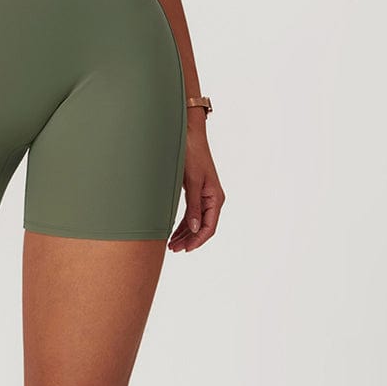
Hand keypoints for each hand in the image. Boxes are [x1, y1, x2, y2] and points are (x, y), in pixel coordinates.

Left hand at [168, 127, 223, 252]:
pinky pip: (191, 213)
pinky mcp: (196, 191)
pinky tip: (173, 231)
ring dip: (184, 234)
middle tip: (172, 249)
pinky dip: (183, 224)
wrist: (189, 135)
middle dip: (188, 240)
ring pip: (196, 222)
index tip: (185, 250)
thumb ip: (193, 206)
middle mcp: (212, 199)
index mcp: (215, 198)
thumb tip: (194, 228)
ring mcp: (204, 196)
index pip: (209, 227)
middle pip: (202, 227)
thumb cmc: (192, 155)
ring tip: (171, 244)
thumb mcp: (192, 182)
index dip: (197, 241)